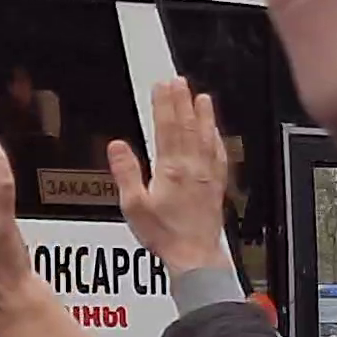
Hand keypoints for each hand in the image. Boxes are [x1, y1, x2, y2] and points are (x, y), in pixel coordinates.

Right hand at [109, 77, 233, 277]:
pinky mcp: (217, 185)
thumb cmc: (164, 234)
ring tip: (201, 97)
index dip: (164, 104)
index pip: (167, 127)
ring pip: (206, 136)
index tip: (161, 85)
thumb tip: (117, 146)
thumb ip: (126, 172)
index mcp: (170, 168)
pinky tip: (215, 132)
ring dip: (203, 114)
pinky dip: (216, 137)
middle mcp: (192, 167)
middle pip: (187, 126)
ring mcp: (208, 174)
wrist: (193, 255)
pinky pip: (218, 153)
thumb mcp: (133, 205)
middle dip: (182, 101)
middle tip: (179, 81)